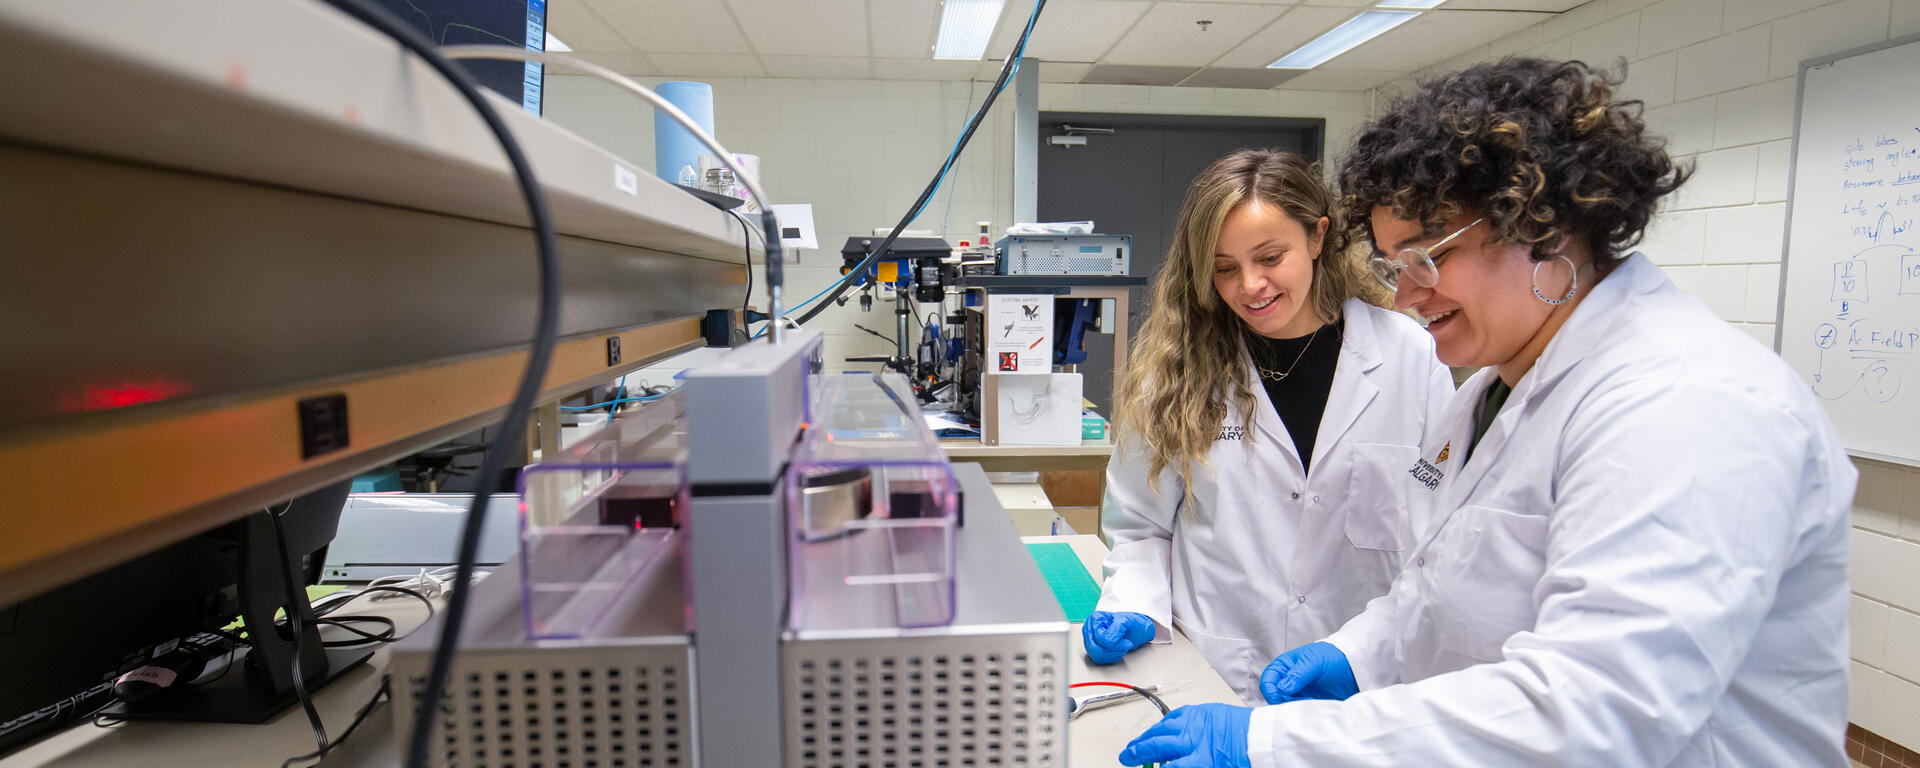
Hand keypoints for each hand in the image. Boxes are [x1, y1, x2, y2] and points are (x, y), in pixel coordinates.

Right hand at [1082, 611, 1155, 664]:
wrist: (1135, 629)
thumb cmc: (1131, 623)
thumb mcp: (1126, 622)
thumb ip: (1116, 629)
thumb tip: (1106, 641)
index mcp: (1094, 619)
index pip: (1099, 638)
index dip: (1114, 643)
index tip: (1126, 641)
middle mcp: (1089, 629)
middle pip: (1095, 648)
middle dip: (1114, 650)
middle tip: (1126, 645)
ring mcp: (1090, 640)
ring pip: (1097, 655)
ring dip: (1114, 654)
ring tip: (1123, 646)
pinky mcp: (1093, 650)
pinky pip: (1099, 660)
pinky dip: (1112, 657)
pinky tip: (1119, 650)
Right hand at [1117, 703, 1252, 767]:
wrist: (1260, 737)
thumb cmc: (1242, 758)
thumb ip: (1188, 766)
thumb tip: (1167, 766)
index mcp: (1201, 759)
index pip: (1168, 766)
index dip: (1153, 767)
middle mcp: (1194, 739)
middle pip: (1158, 745)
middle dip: (1138, 751)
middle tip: (1126, 757)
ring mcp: (1195, 723)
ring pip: (1162, 728)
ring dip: (1146, 736)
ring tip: (1136, 744)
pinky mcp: (1200, 711)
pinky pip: (1175, 716)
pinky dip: (1163, 723)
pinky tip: (1157, 729)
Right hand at [1259, 641, 1358, 703]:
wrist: (1354, 667)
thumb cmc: (1332, 657)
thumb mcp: (1314, 662)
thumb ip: (1298, 675)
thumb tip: (1282, 688)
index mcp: (1284, 666)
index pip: (1268, 681)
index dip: (1270, 691)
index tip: (1279, 699)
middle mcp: (1287, 680)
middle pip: (1275, 697)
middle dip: (1283, 702)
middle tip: (1298, 704)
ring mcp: (1298, 693)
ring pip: (1286, 706)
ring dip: (1294, 709)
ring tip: (1309, 705)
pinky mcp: (1308, 703)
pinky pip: (1300, 711)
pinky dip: (1303, 713)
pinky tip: (1313, 709)